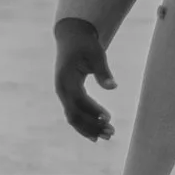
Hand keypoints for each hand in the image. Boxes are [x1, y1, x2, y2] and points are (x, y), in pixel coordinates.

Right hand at [55, 19, 114, 140]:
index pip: (79, 99)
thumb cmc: (85, 44)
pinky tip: (96, 136)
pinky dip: (84, 126)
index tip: (108, 118)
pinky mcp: (67, 96)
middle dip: (92, 125)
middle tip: (111, 132)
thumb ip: (103, 71)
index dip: (93, 110)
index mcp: (66, 78)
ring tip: (108, 136)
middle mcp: (61, 89)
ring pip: (73, 118)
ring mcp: (63, 94)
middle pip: (74, 114)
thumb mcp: (96, 53)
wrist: (72, 38)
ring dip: (90, 129)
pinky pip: (74, 115)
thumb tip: (113, 87)